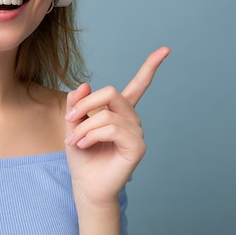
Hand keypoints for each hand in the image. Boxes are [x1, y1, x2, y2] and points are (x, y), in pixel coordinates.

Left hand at [64, 46, 170, 207]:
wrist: (85, 185)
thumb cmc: (82, 156)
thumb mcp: (73, 124)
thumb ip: (77, 103)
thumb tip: (85, 84)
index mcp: (120, 111)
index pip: (139, 85)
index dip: (151, 66)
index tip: (166, 50)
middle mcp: (132, 119)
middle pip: (111, 92)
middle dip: (86, 104)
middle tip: (69, 119)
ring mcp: (137, 132)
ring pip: (107, 114)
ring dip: (84, 126)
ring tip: (75, 140)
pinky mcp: (137, 146)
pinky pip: (112, 128)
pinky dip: (93, 134)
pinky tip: (84, 144)